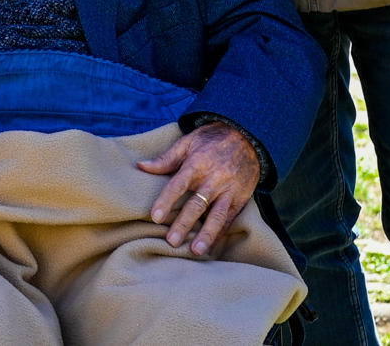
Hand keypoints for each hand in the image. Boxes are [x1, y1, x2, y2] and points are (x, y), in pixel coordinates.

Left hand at [138, 121, 260, 255]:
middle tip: (171, 241)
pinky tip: (212, 246)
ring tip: (195, 251)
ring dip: (206, 234)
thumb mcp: (188, 142)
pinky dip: (221, 232)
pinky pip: (230, 218)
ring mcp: (229, 190)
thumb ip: (166, 158)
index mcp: (197, 164)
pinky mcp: (240, 198)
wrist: (248, 137)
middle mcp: (213, 179)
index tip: (155, 216)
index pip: (178, 185)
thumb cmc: (211, 140)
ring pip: (216, 215)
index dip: (166, 201)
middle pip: (196, 204)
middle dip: (184, 224)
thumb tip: (141, 166)